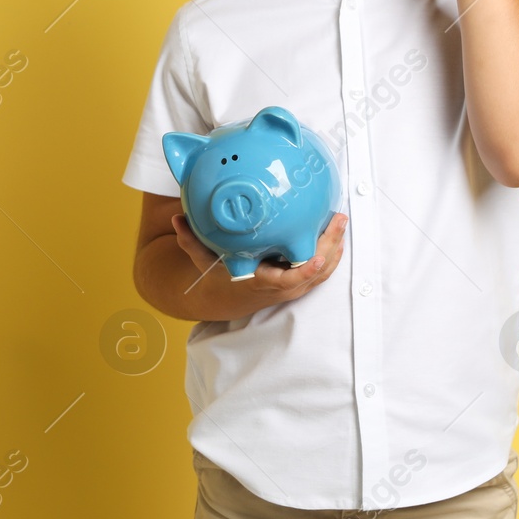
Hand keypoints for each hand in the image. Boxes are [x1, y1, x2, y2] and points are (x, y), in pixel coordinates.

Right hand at [171, 211, 347, 306]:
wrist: (228, 298)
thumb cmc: (218, 277)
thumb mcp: (202, 261)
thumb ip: (191, 241)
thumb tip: (177, 220)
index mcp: (261, 284)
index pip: (287, 282)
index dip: (304, 272)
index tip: (315, 258)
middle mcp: (282, 288)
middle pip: (314, 272)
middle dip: (329, 246)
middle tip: (337, 219)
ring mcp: (293, 287)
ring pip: (322, 270)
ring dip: (335, 246)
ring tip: (340, 220)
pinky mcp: (299, 281)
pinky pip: (321, 269)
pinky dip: (331, 253)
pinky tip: (337, 233)